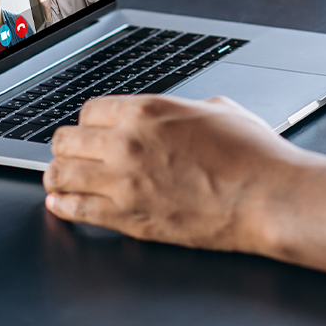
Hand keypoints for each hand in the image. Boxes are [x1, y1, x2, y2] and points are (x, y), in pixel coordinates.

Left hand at [44, 95, 294, 252]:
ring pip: (61, 173)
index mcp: (145, 110)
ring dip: (57, 174)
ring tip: (57, 177)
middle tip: (71, 152)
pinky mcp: (129, 218)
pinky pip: (78, 210)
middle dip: (67, 145)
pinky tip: (60, 204)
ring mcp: (124, 182)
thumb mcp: (214, 108)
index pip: (88, 110)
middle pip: (66, 139)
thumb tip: (176, 112)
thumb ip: (180, 108)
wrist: (268, 196)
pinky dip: (63, 207)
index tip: (90, 130)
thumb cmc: (250, 153)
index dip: (89, 122)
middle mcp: (127, 142)